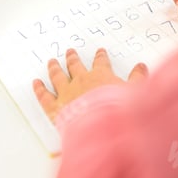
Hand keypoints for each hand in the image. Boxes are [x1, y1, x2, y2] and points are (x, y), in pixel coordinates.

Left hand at [33, 48, 147, 121]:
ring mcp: (66, 93)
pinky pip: (44, 96)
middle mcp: (81, 80)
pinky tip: (35, 83)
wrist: (101, 126)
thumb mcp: (134, 92)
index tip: (99, 52)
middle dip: (72, 58)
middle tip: (70, 51)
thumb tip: (142, 66)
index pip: (100, 62)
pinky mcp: (56, 107)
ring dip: (54, 68)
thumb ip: (138, 78)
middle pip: (75, 66)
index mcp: (100, 76)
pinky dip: (39, 89)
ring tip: (51, 61)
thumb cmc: (117, 109)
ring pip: (58, 76)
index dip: (100, 56)